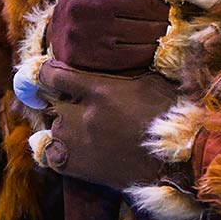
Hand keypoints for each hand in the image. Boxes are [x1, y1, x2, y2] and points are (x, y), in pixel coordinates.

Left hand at [34, 61, 177, 189]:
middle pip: (52, 101)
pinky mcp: (78, 166)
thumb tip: (122, 53)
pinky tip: (67, 146)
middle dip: (60, 99)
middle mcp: (82, 115)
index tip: (47, 72)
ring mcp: (77, 141)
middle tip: (76, 100)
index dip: (45, 72)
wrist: (175, 162)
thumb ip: (127, 69)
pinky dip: (54, 149)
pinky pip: (50, 155)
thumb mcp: (150, 82)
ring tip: (84, 126)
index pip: (51, 75)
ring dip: (64, 124)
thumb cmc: (169, 117)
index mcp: (98, 89)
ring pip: (53, 126)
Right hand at [51, 0, 168, 74]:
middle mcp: (84, 3)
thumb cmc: (90, 5)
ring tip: (166, 29)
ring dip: (162, 31)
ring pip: (144, 30)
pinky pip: (137, 54)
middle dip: (165, 10)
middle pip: (144, 4)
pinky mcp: (92, 58)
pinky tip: (155, 46)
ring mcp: (86, 32)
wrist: (58, 37)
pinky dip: (152, 50)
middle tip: (174, 14)